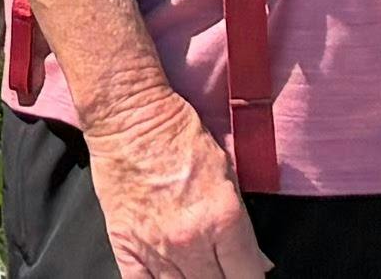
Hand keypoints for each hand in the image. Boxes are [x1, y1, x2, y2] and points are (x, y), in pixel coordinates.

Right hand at [82, 90, 267, 278]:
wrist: (129, 116)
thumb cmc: (178, 134)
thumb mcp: (227, 172)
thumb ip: (241, 224)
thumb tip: (254, 262)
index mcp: (223, 218)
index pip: (248, 277)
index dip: (252, 277)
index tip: (249, 273)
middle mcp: (191, 240)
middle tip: (222, 268)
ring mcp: (156, 248)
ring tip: (198, 271)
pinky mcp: (126, 246)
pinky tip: (168, 277)